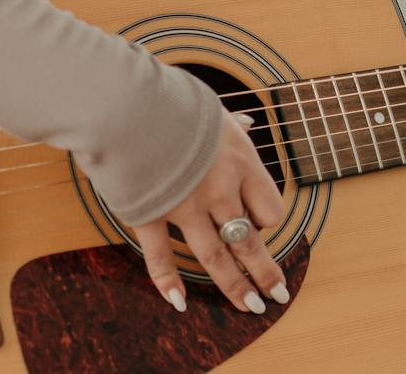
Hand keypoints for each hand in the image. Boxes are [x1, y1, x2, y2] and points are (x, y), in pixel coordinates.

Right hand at [132, 110, 286, 314]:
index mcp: (240, 161)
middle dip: (266, 271)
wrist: (128, 102)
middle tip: (277, 294)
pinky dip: (169, 282)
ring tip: (250, 306)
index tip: (260, 224)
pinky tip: (180, 302)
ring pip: (215, 257)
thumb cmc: (172, 99)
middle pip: (249, 241)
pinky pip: (161, 258)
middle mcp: (219, 189)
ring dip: (234, 285)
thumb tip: (245, 124)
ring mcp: (185, 207)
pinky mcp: (150, 215)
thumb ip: (230, 126)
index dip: (266, 219)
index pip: (269, 206)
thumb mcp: (214, 108)